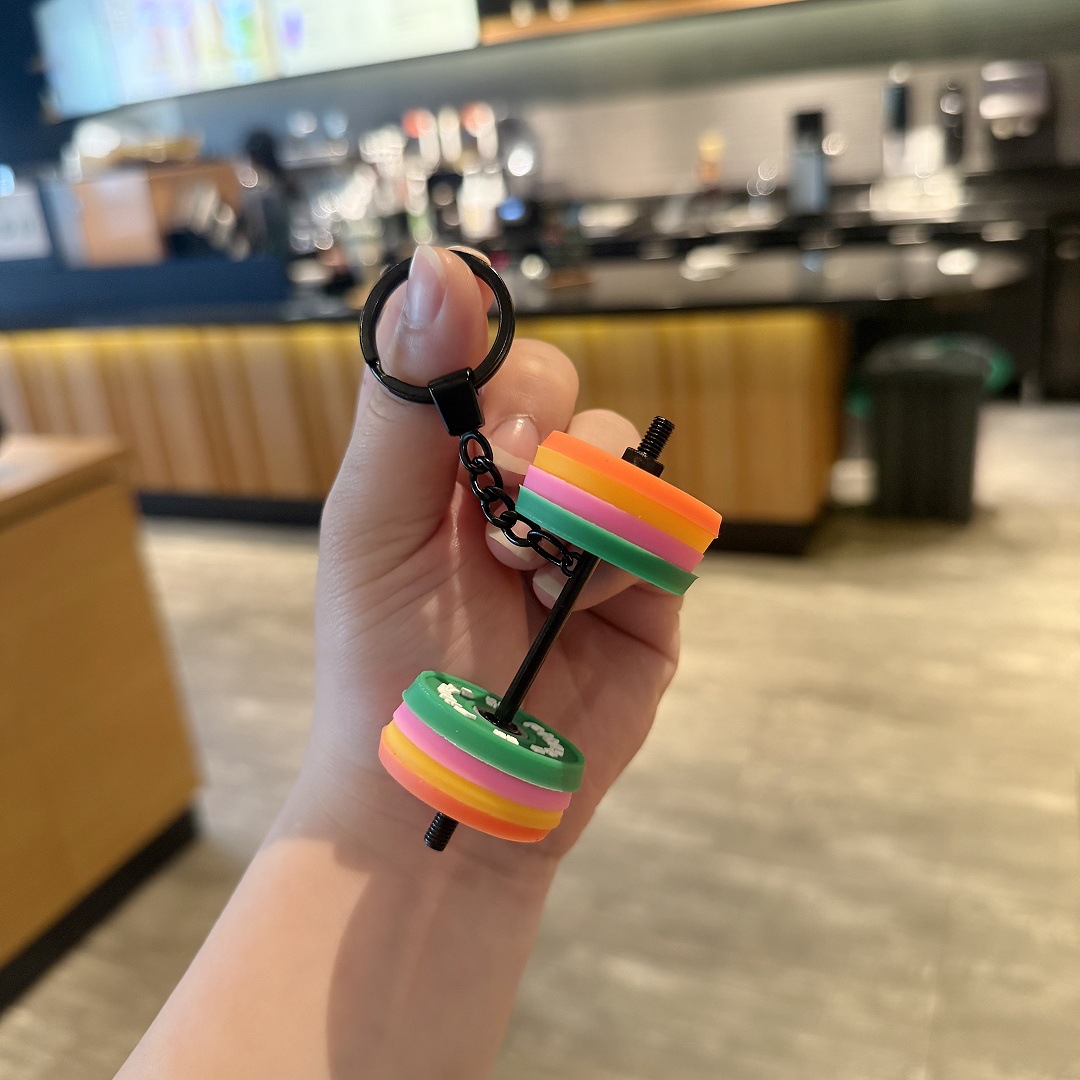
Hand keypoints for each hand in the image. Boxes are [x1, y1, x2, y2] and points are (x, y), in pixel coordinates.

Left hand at [304, 246, 681, 868]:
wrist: (448, 790)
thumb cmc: (388, 657)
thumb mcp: (376, 522)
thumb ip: (406, 401)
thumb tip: (437, 262)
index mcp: (448, 462)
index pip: (491, 360)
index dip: (493, 370)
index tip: (477, 420)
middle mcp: (522, 488)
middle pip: (564, 396)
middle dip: (533, 444)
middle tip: (494, 517)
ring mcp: (589, 538)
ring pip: (623, 457)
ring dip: (576, 509)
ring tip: (528, 578)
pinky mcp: (647, 592)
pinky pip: (667, 530)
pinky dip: (624, 557)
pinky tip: (574, 607)